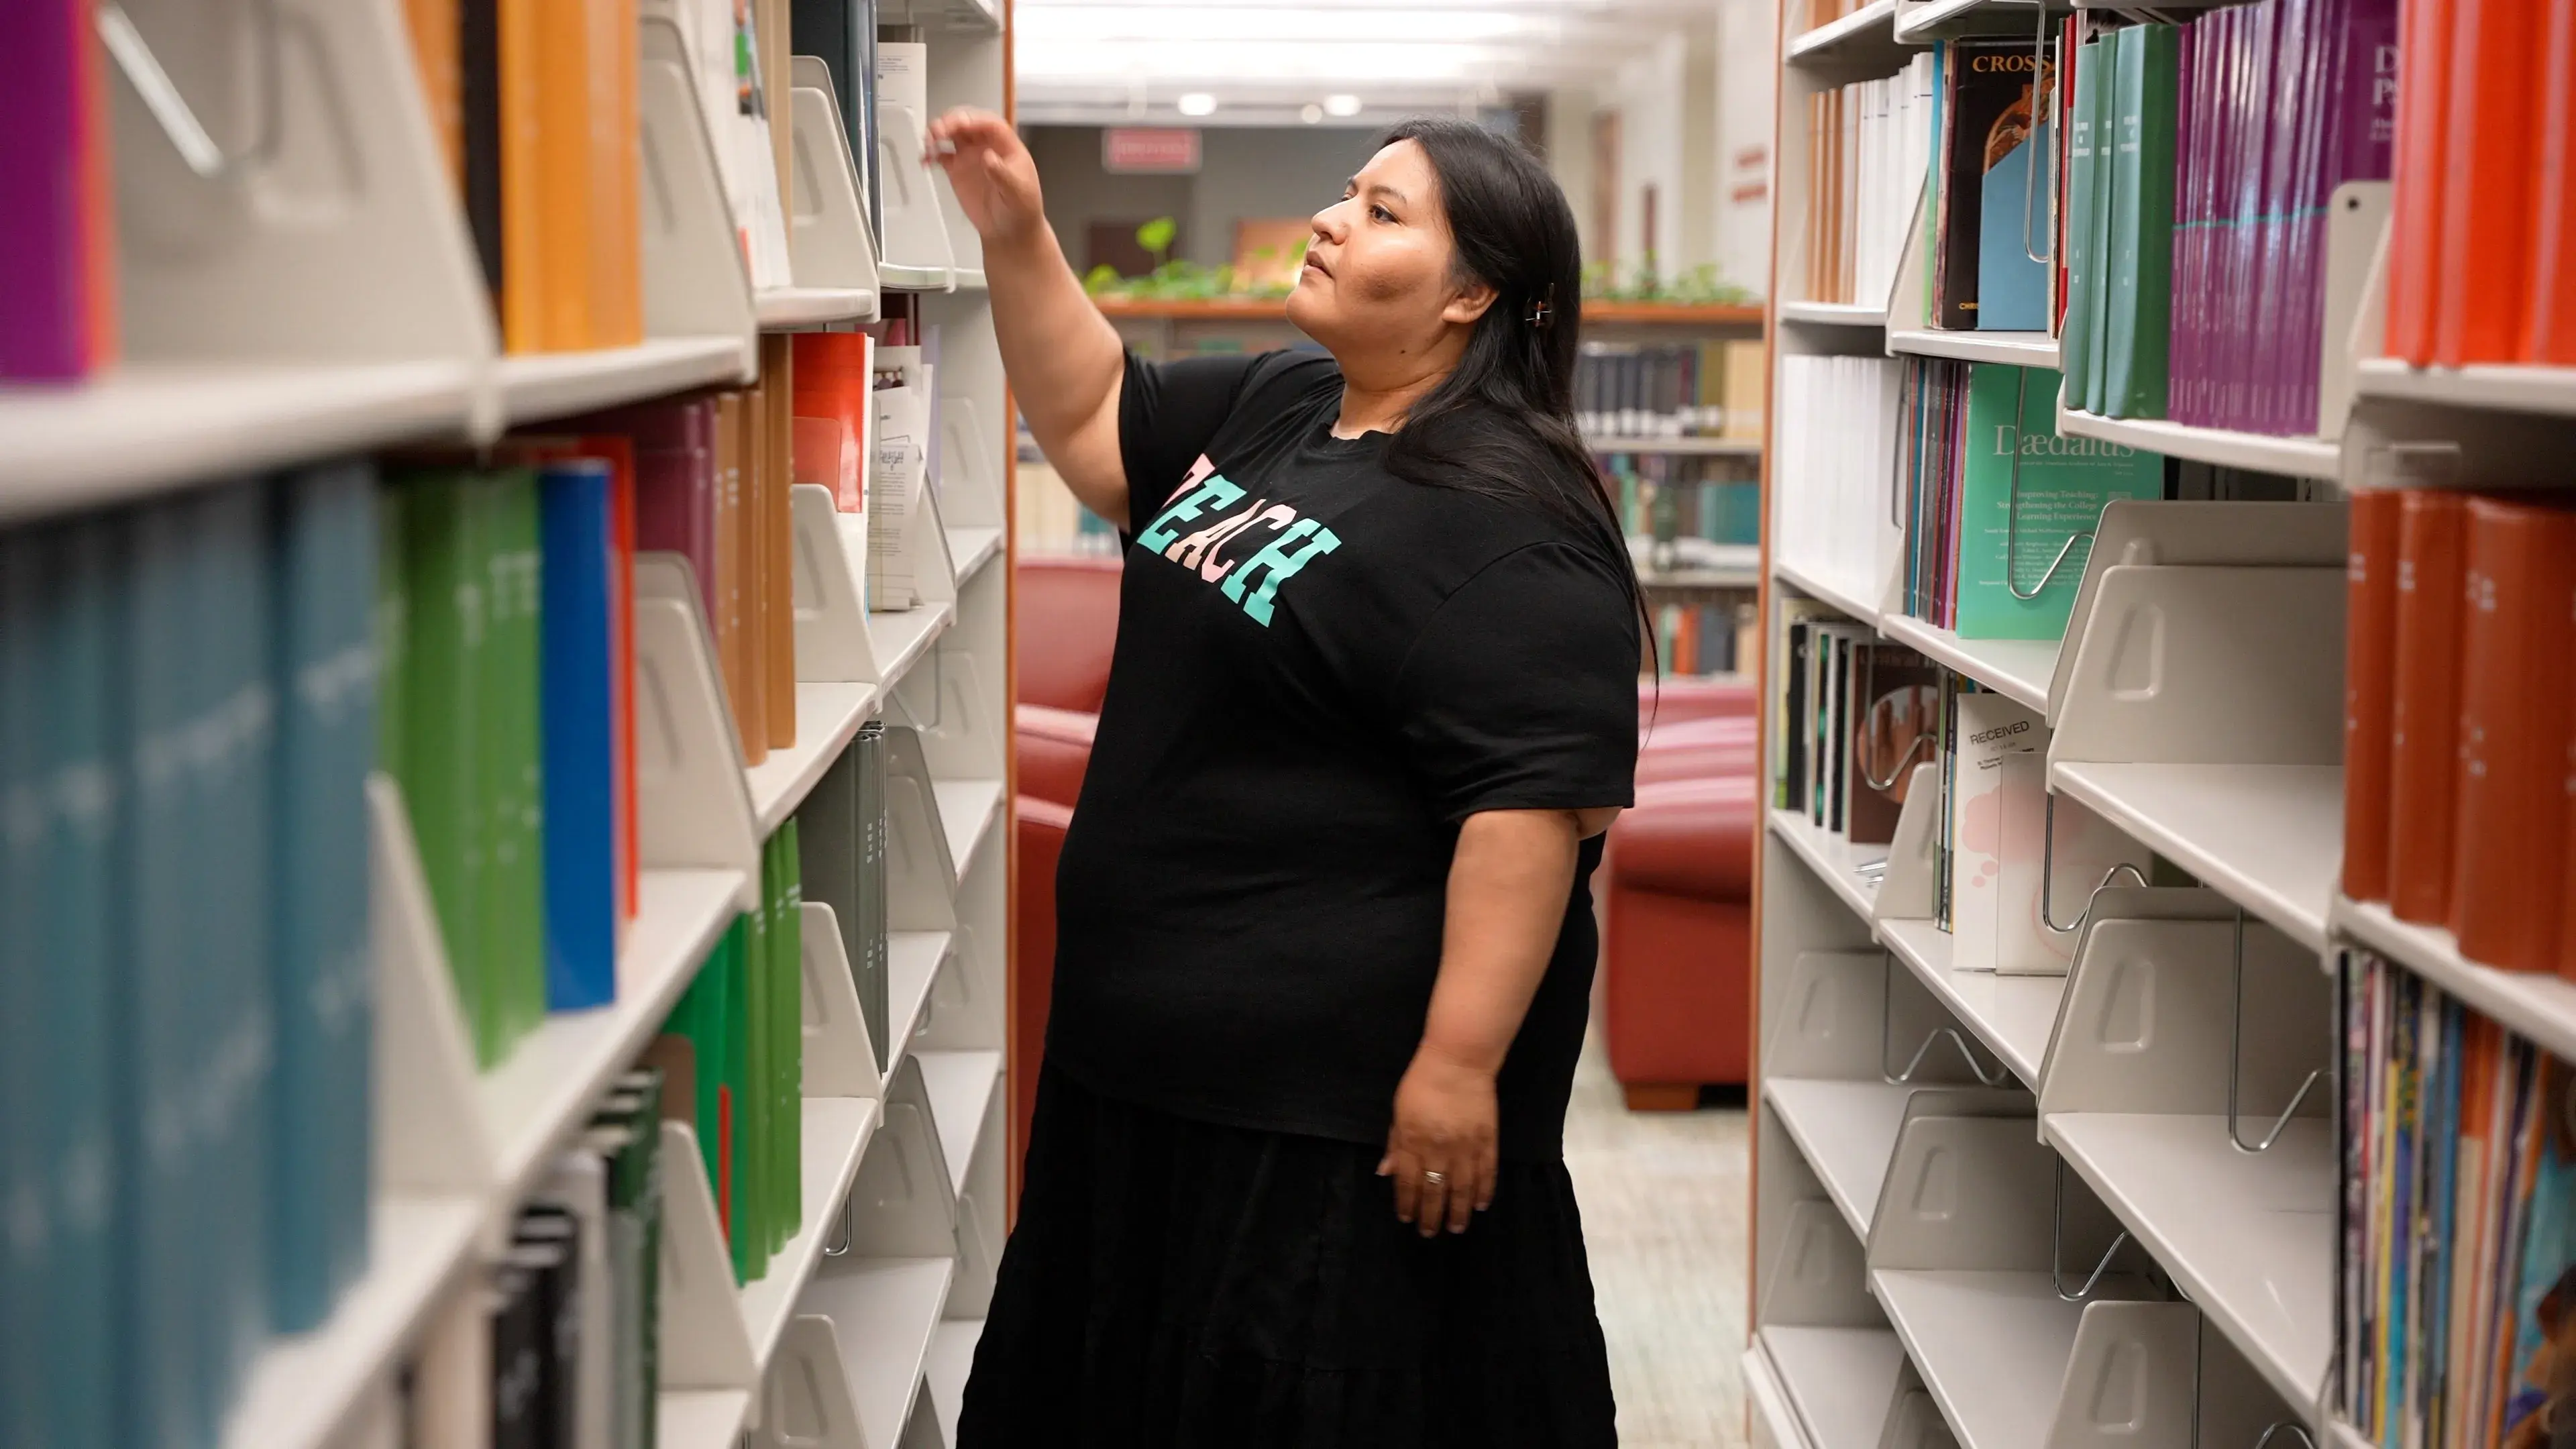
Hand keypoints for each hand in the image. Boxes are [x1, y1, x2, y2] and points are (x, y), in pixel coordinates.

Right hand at [923, 108, 1044, 245]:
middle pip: (966, 123)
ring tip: (928, 143)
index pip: (989, 124)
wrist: (1009, 230)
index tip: (959, 124)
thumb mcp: (1017, 192)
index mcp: (1006, 145)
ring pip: (951, 134)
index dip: (973, 120)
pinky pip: (941, 155)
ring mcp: (970, 155)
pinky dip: (931, 154)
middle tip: (938, 131)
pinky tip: (925, 160)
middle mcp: (986, 144)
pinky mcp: (956, 168)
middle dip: (951, 122)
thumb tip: (988, 157)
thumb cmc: (1021, 208)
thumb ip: (1003, 174)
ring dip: (937, 133)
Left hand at [1377, 1045, 1498, 1236]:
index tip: (1406, 1218)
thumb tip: (1386, 1172)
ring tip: (1457, 1228)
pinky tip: (1480, 1205)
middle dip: (1431, 1216)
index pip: (1408, 1182)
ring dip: (1458, 1211)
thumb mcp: (1399, 1112)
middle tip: (1429, 1233)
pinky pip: (1486, 1173)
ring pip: (1462, 1189)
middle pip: (1434, 1191)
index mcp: (1413, 1141)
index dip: (1407, 1203)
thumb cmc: (1421, 1083)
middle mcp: (1438, 1149)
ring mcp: (1465, 1147)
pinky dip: (1484, 1191)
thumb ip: (1395, 1144)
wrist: (1458, 1061)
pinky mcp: (1486, 1140)